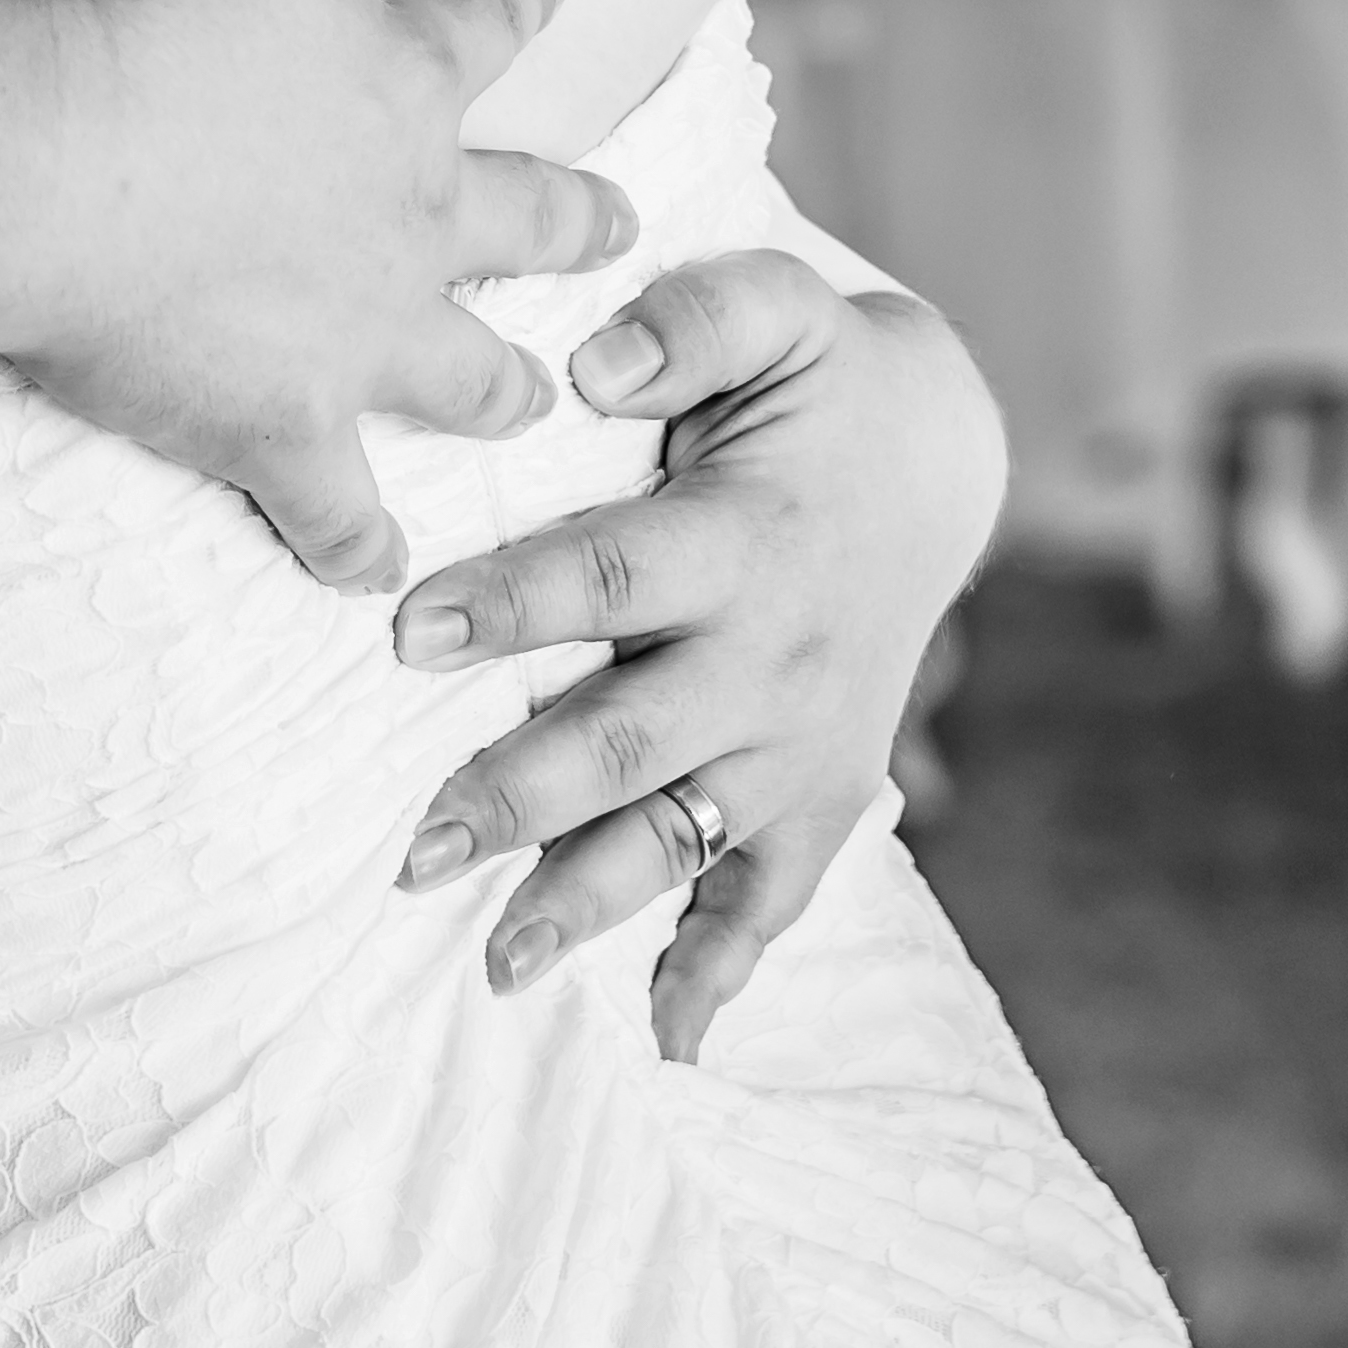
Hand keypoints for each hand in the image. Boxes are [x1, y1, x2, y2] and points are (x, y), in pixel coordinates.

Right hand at [0, 0, 637, 586]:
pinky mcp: (285, 432)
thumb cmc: (128, 12)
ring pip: (473, 379)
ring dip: (503, 390)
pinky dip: (359, 548)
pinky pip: (343, 516)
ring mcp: (361, 338)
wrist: (43, 167)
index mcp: (405, 80)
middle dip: (576, 219)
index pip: (492, 17)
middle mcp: (416, 216)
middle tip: (613, 222)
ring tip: (530, 403)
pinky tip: (377, 578)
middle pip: (530, 218)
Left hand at [388, 255, 1007, 1061]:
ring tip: (496, 963)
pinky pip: (775, 896)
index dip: (512, 604)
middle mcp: (779, 657)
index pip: (614, 577)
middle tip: (415, 848)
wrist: (940, 458)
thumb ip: (692, 318)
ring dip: (591, 903)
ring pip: (687, 838)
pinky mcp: (822, 793)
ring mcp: (804, 741)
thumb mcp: (779, 306)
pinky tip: (667, 1041)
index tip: (406, 631)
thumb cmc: (821, 379)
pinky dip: (725, 971)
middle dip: (523, 798)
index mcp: (748, 538)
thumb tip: (592, 365)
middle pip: (635, 739)